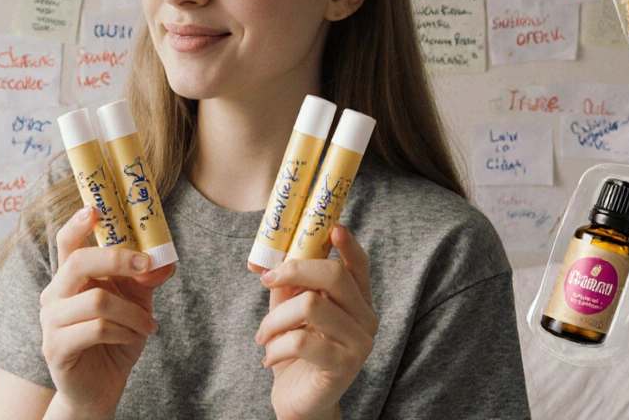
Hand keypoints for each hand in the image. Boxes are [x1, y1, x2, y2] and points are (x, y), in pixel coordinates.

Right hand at [39, 206, 174, 417]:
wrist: (102, 387)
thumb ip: (144, 280)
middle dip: (117, 260)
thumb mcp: (136, 304)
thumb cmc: (115, 339)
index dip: (77, 223)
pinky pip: (98, 329)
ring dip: (131, 312)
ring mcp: (51, 322)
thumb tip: (163, 261)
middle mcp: (54, 294)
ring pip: (97, 300)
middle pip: (79, 263)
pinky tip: (133, 338)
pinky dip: (124, 332)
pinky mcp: (56, 348)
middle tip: (145, 267)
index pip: (67, 243)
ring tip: (147, 325)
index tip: (95, 208)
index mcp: (70, 278)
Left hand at [254, 225, 378, 419]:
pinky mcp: (344, 366)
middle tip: (267, 280)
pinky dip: (276, 346)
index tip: (331, 227)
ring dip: (275, 319)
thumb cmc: (296, 353)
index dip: (348, 244)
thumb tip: (261, 260)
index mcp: (357, 301)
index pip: (360, 266)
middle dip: (293, 271)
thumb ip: (285, 285)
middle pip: (334, 276)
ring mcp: (359, 344)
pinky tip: (269, 357)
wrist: (300, 402)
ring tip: (264, 335)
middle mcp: (366, 319)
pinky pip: (303, 341)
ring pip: (311, 306)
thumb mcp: (288, 311)